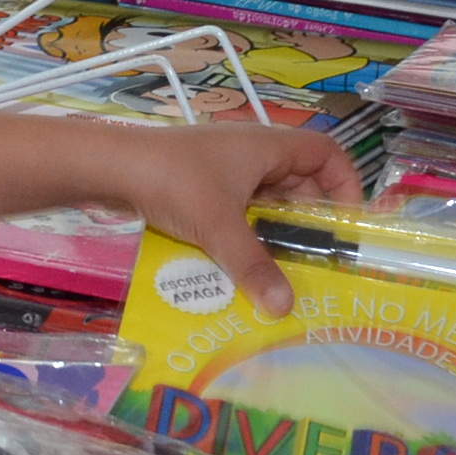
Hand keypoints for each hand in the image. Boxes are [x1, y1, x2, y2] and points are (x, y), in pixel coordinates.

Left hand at [92, 118, 359, 315]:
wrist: (109, 167)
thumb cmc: (174, 182)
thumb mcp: (219, 227)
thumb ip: (254, 266)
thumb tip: (285, 307)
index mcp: (267, 147)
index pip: (326, 153)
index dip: (346, 183)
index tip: (346, 222)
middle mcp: (250, 152)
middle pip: (298, 182)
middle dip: (308, 219)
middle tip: (314, 258)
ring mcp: (222, 168)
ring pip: (264, 199)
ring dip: (272, 230)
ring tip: (280, 268)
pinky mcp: (197, 184)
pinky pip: (235, 208)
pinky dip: (242, 232)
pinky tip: (237, 263)